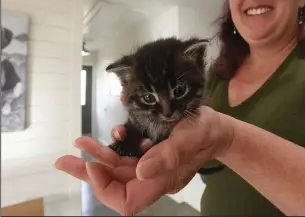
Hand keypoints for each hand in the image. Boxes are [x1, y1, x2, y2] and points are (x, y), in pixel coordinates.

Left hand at [54, 106, 232, 215]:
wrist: (215, 128)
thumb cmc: (206, 131)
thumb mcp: (190, 138)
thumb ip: (168, 155)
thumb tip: (140, 171)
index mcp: (163, 180)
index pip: (127, 202)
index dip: (105, 188)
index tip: (93, 165)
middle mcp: (153, 177)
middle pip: (115, 185)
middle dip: (89, 173)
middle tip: (64, 160)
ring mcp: (151, 166)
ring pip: (117, 169)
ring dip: (97, 157)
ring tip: (80, 143)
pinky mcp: (151, 154)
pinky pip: (127, 156)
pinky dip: (114, 146)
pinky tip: (113, 134)